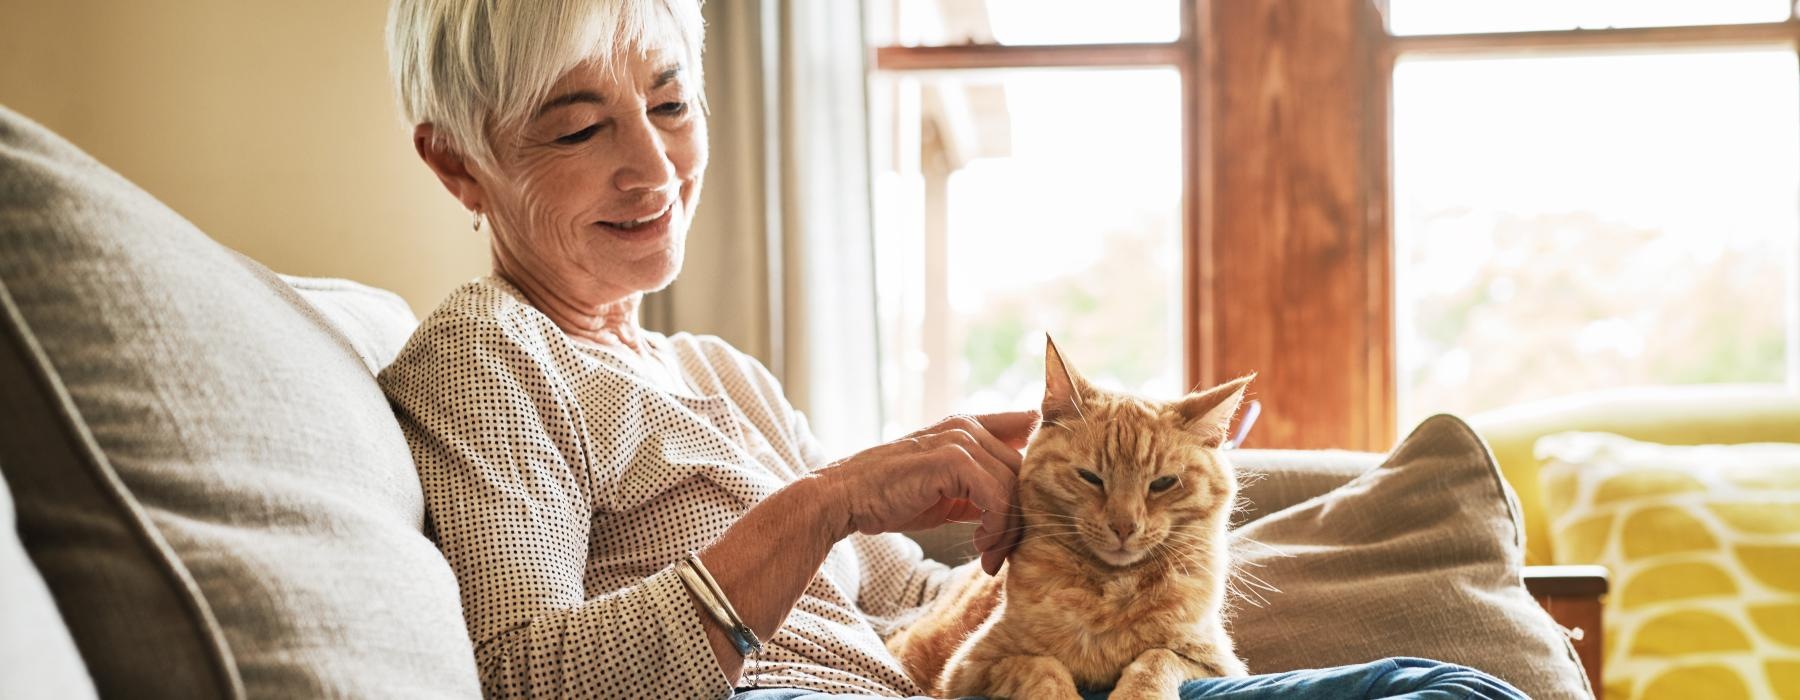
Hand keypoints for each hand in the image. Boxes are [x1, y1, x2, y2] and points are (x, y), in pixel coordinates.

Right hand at [813, 411, 1036, 574]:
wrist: (846, 497)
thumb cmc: (892, 496)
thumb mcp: (948, 490)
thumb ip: (982, 489)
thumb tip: (1019, 511)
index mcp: (968, 426)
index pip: (1027, 426)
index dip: (1043, 457)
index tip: (1042, 500)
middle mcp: (968, 427)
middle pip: (1026, 470)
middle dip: (1022, 516)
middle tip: (1002, 552)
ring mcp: (961, 440)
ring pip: (1015, 487)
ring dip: (1007, 531)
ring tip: (989, 556)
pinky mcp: (952, 461)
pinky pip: (997, 498)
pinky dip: (995, 529)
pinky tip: (980, 547)